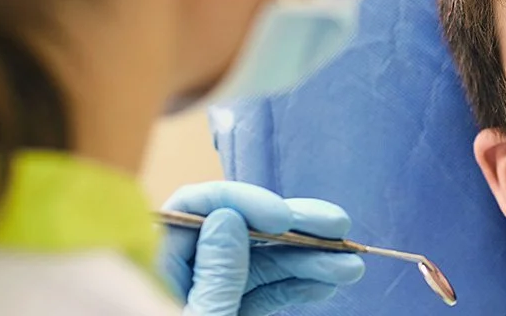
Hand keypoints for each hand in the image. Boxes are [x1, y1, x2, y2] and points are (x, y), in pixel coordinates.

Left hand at [159, 181, 366, 315]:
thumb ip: (214, 276)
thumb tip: (228, 217)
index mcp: (155, 267)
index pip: (194, 208)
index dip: (244, 201)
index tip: (283, 217)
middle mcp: (183, 273)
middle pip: (240, 230)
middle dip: (294, 228)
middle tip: (338, 227)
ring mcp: (210, 292)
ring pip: (263, 261)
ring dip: (310, 259)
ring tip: (350, 265)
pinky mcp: (232, 311)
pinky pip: (266, 290)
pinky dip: (300, 285)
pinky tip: (327, 283)